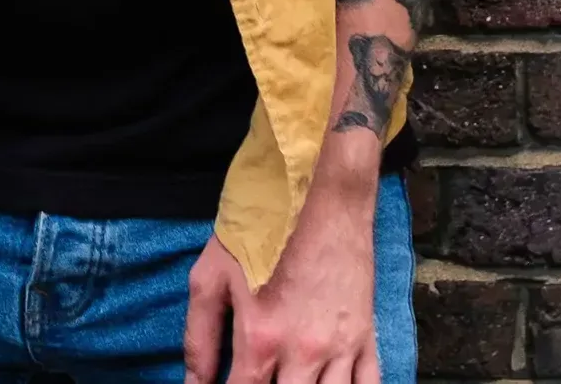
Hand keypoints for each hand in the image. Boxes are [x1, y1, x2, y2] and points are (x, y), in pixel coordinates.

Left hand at [184, 178, 378, 383]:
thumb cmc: (260, 230)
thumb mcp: (211, 277)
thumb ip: (199, 337)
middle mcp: (304, 351)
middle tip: (261, 379)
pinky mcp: (366, 337)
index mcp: (261, 338)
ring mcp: (340, 347)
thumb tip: (194, 383)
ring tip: (292, 382)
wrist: (319, 195)